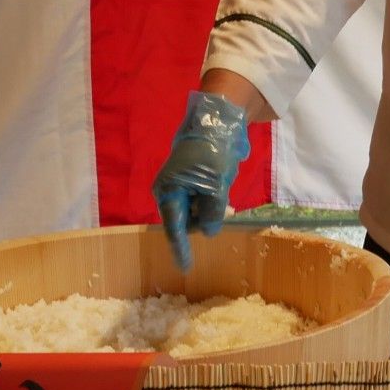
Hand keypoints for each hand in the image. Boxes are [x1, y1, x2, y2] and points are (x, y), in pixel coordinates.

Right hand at [151, 92, 251, 270]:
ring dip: (211, 207)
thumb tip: (208, 231)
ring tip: (221, 187)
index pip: (174, 228)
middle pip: (186, 220)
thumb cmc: (211, 153)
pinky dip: (214, 198)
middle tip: (220, 206)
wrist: (217, 122)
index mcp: (168, 192)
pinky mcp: (195, 180)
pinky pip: (204, 199)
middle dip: (202, 219)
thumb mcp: (215, 186)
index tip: (185, 267)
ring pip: (197, 210)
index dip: (180, 248)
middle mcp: (171, 190)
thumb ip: (211, 213)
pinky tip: (221, 184)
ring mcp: (182, 185)